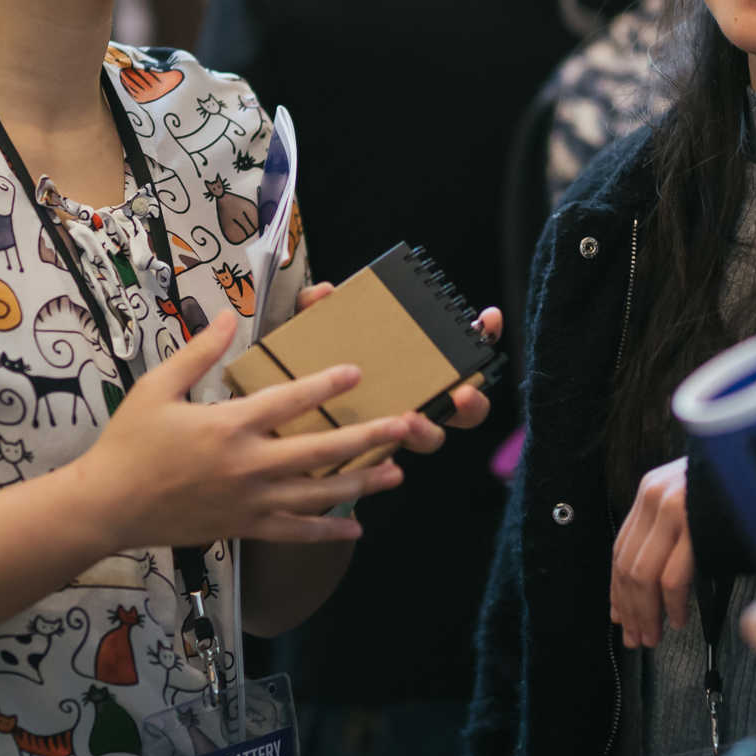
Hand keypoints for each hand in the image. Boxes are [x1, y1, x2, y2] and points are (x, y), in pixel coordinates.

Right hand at [73, 320, 426, 547]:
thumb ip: (197, 353)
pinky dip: (326, 532)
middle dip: (366, 439)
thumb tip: (224, 317)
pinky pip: (293, 532)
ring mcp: (248, 502)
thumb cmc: (129, 443)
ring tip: (395, 473)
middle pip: (318, 452)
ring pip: (316, 495)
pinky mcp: (243, 527)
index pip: (287, 401)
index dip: (325, 386)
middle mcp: (246, 466)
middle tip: (405, 427)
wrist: (107, 506)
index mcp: (226, 427)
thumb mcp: (156, 388)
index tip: (357, 372)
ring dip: (360, 484)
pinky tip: (355, 528)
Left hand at [288, 285, 500, 453]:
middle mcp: (413, 398)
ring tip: (411, 423)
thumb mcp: (305, 335)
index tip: (487, 319)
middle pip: (462, 406)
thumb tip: (324, 291)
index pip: (457, 350)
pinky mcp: (369, 458)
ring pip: (430, 438)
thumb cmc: (300, 369)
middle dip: (472, 402)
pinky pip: (388, 463)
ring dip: (429, 431)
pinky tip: (382, 460)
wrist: (267, 422)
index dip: (482, 335)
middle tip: (462, 394)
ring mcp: (395, 429)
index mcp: (409, 365)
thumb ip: (312, 310)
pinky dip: (387, 461)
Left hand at [610, 456, 690, 648]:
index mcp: (651, 490)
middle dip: (630, 609)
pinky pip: (672, 577)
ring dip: (646, 613)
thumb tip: (652, 583)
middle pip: (628, 566)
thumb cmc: (735, 487)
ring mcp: (674, 508)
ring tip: (652, 635)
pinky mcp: (695, 524)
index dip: (617, 589)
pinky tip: (677, 619)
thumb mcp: (692, 499)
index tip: (620, 614)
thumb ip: (670, 530)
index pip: (621, 549)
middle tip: (636, 636)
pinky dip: (672, 605)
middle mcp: (655, 496)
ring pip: (643, 576)